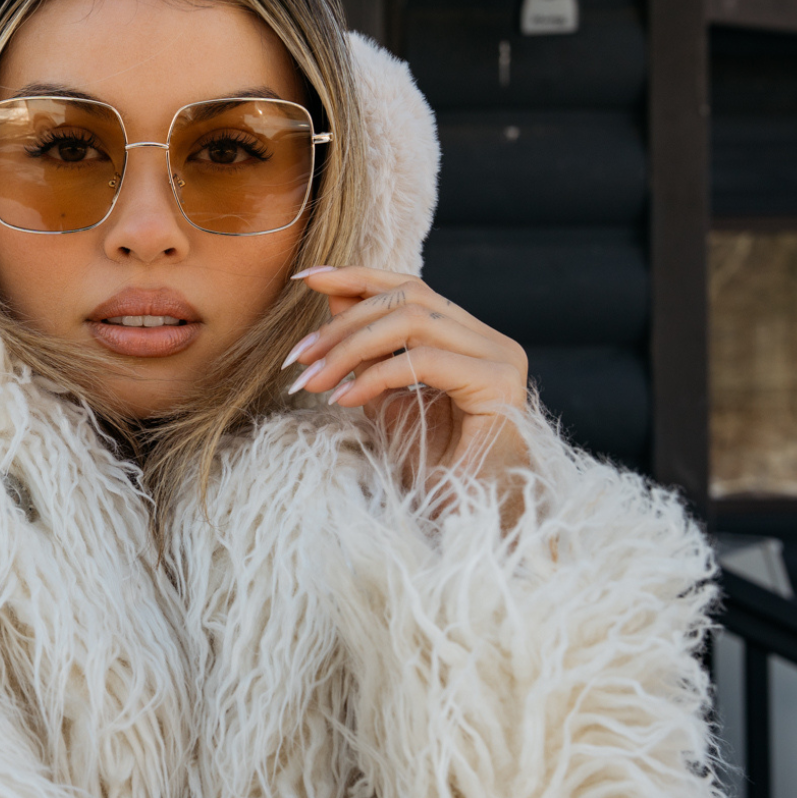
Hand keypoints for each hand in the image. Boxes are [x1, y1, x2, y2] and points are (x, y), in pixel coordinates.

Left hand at [282, 265, 529, 508]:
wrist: (472, 521)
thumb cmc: (433, 469)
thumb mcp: (387, 401)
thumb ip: (368, 353)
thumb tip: (334, 301)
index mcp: (469, 339)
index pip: (412, 288)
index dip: (358, 277)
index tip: (307, 278)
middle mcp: (490, 340)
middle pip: (408, 297)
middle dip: (343, 321)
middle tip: (297, 357)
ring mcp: (499, 358)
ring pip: (412, 321)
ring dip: (350, 346)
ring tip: (314, 380)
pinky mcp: (498, 384)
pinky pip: (424, 361)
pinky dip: (374, 376)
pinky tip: (344, 400)